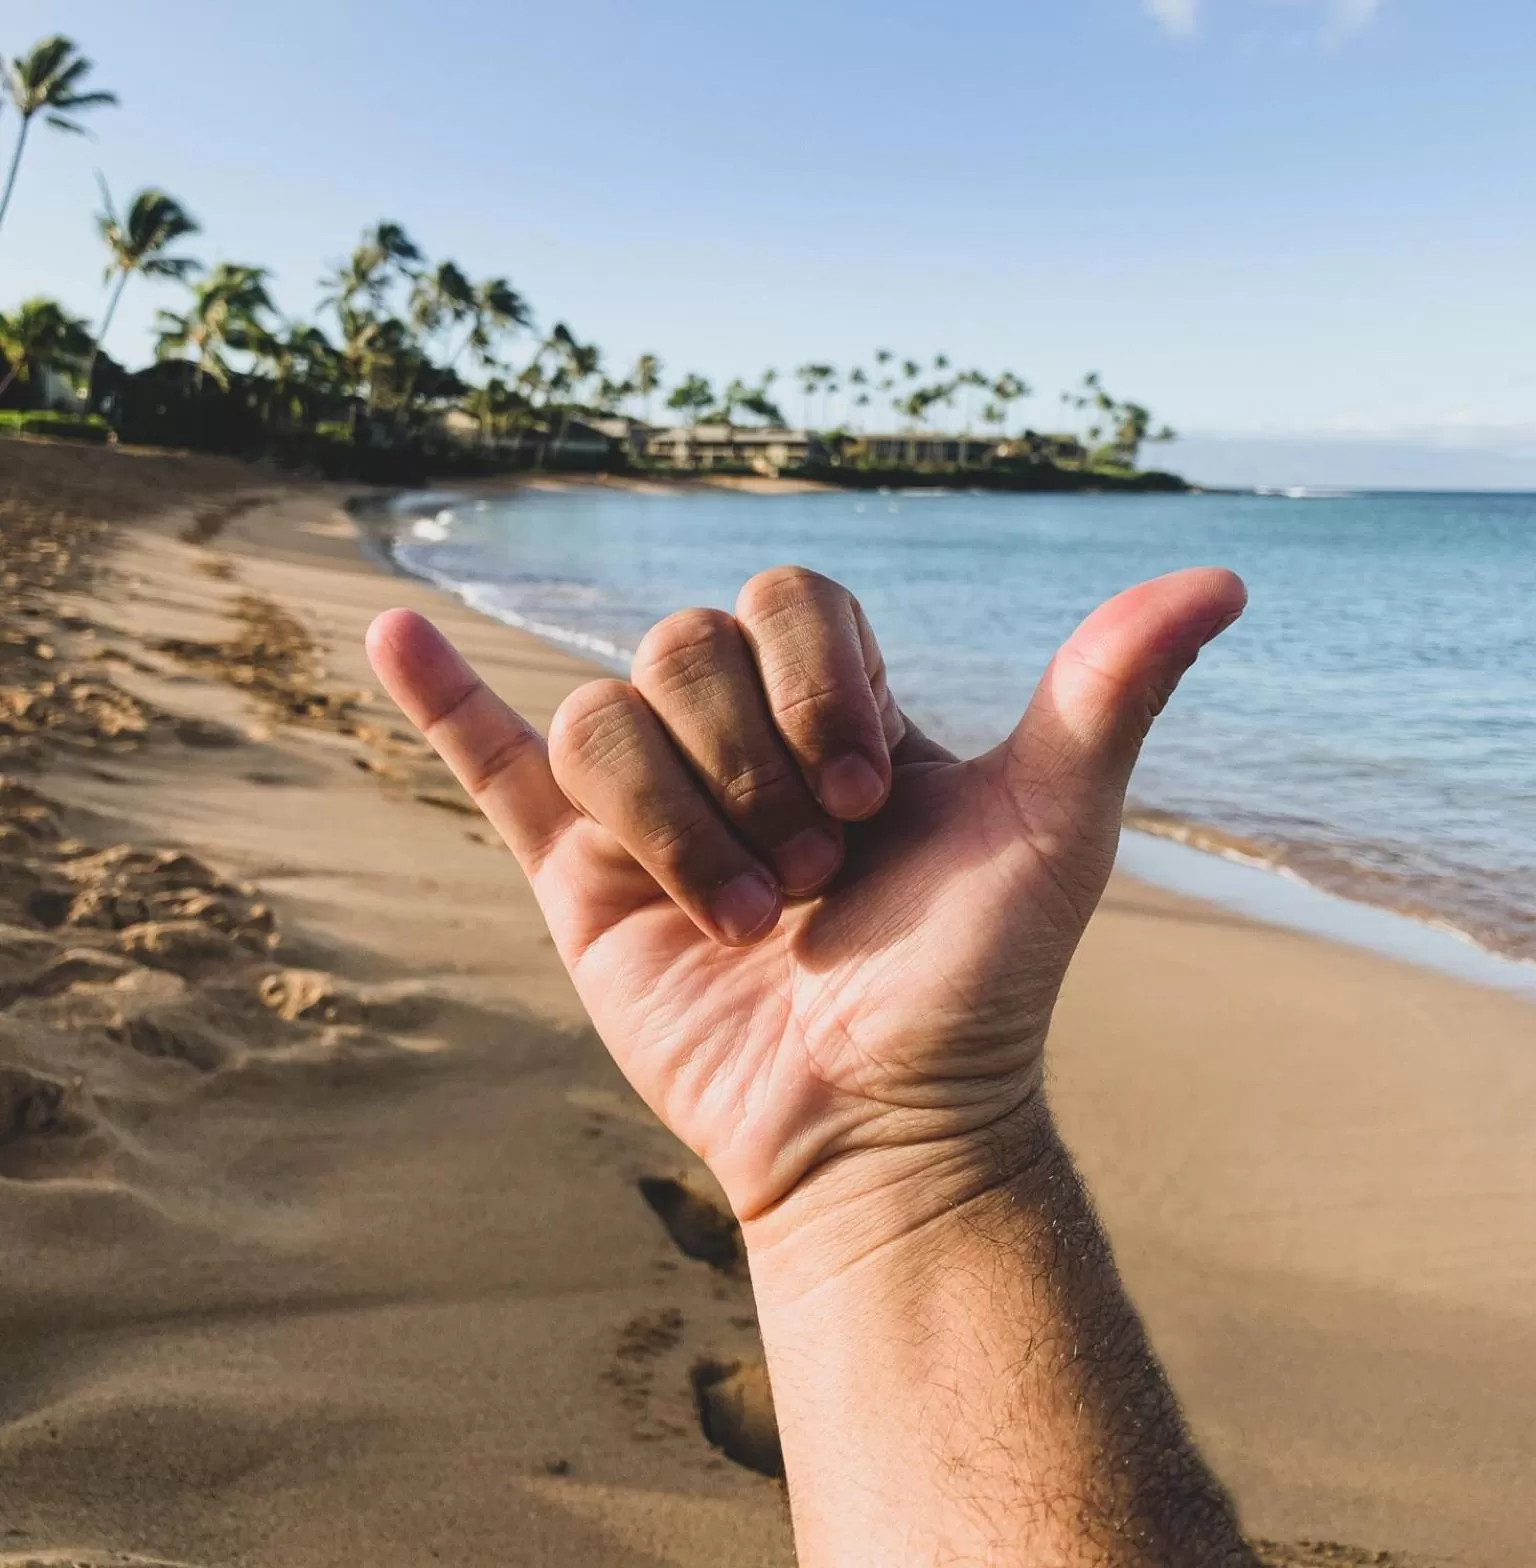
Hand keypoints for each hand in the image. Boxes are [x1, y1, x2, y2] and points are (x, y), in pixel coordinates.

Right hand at [367, 565, 1244, 1237]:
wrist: (881, 1126)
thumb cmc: (975, 980)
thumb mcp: (1051, 825)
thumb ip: (1110, 694)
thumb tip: (1227, 579)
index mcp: (831, 705)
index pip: (783, 603)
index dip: (814, 679)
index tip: (869, 793)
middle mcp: (734, 736)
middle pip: (681, 650)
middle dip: (748, 766)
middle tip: (813, 875)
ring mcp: (649, 799)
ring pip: (605, 719)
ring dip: (678, 822)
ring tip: (748, 919)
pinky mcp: (575, 872)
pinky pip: (497, 763)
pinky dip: (444, 700)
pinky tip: (394, 632)